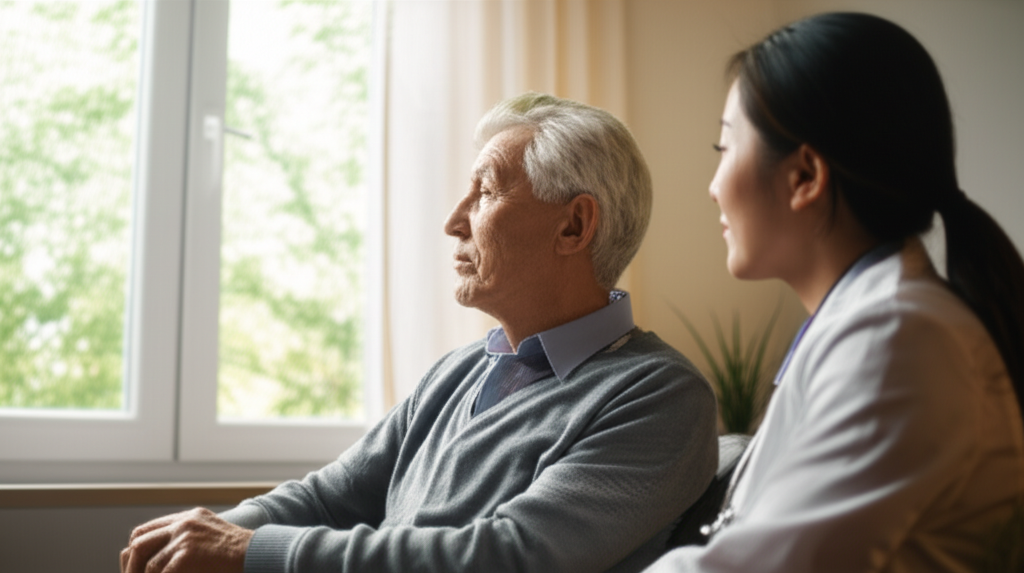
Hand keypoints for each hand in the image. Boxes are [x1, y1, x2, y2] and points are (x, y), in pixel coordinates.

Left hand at [120, 507, 253, 572]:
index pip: (146, 531)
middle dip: (132, 566)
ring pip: (147, 563)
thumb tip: (160, 561)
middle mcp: (184, 523)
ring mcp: (184, 536)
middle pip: (139, 542)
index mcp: (189, 518)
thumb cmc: (240, 554)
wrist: (259, 553)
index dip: (135, 551)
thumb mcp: (212, 538)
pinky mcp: (187, 553)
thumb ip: (189, 540)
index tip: (135, 568)